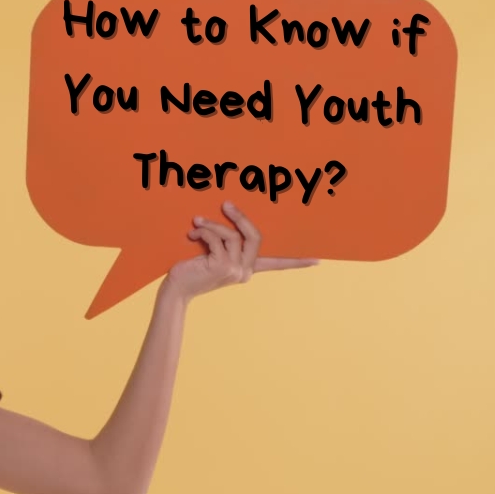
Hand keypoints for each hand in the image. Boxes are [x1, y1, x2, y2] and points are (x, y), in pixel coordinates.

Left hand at [162, 201, 318, 301]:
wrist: (176, 289)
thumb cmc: (192, 269)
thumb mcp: (214, 254)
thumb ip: (226, 242)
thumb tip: (228, 216)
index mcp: (247, 269)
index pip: (277, 264)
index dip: (297, 262)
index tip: (317, 261)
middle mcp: (245, 272)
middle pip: (255, 236)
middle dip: (240, 217)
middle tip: (226, 204)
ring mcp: (234, 270)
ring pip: (232, 235)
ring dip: (212, 225)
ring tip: (196, 224)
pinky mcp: (221, 266)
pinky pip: (217, 238)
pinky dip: (203, 232)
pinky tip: (191, 236)